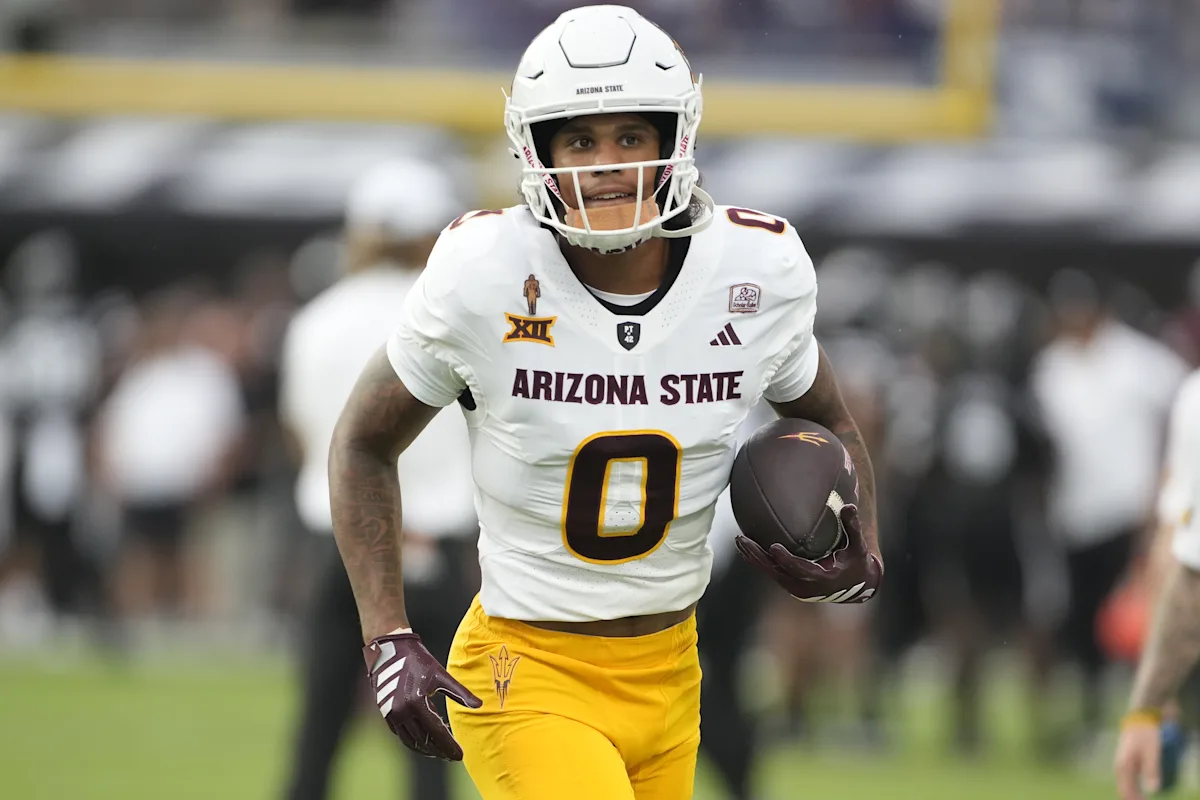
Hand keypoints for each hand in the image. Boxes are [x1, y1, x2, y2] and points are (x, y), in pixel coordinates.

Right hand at [364, 631, 481, 760]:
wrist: (390, 650)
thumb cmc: (418, 660)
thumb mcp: (441, 675)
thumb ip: (460, 692)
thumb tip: (479, 705)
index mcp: (416, 703)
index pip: (436, 732)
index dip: (449, 746)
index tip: (460, 756)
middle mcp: (402, 712)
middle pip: (424, 740)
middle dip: (439, 750)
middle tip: (452, 756)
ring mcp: (391, 714)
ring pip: (411, 741)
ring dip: (426, 749)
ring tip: (440, 753)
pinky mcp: (386, 714)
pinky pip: (401, 734)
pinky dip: (413, 741)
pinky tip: (424, 741)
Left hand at [734, 503, 881, 602]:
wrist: (854, 586)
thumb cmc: (856, 562)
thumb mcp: (858, 547)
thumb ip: (852, 527)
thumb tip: (849, 506)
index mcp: (823, 578)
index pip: (801, 569)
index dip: (786, 560)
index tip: (773, 547)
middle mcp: (806, 586)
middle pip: (778, 572)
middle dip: (759, 557)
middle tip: (743, 540)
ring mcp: (796, 587)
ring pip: (771, 572)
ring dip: (754, 558)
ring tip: (739, 541)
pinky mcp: (790, 584)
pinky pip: (772, 572)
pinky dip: (759, 561)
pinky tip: (745, 548)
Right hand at [1115, 715, 1160, 799]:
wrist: (1139, 717)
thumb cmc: (1146, 734)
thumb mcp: (1152, 752)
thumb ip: (1152, 771)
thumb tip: (1152, 791)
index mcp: (1123, 766)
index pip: (1126, 792)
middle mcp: (1119, 766)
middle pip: (1124, 789)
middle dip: (1133, 798)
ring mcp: (1122, 763)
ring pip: (1125, 784)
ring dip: (1132, 793)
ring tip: (1141, 798)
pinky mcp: (1126, 760)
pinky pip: (1128, 778)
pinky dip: (1133, 786)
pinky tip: (1139, 787)